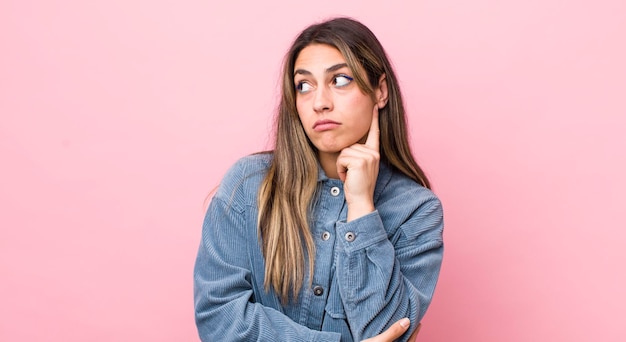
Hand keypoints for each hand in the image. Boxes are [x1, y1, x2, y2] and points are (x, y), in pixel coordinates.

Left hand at [336, 106, 379, 221]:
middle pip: (350, 144)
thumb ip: (358, 154)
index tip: (375, 105)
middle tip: (351, 173)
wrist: (361, 200)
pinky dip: (340, 168)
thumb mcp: (360, 167)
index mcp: (374, 153)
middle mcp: (373, 153)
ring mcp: (368, 157)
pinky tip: (348, 177)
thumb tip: (349, 144)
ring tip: (350, 176)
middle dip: (345, 159)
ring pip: (344, 151)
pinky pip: (342, 158)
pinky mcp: (360, 162)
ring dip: (342, 165)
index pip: (374, 133)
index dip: (374, 119)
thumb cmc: (357, 185)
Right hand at [361, 318, 410, 341]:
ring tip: (401, 327)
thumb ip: (393, 332)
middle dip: (409, 334)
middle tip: (411, 324)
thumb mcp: (379, 341)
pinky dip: (393, 339)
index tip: (418, 323)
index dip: (415, 332)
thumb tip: (407, 321)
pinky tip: (390, 334)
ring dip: (400, 337)